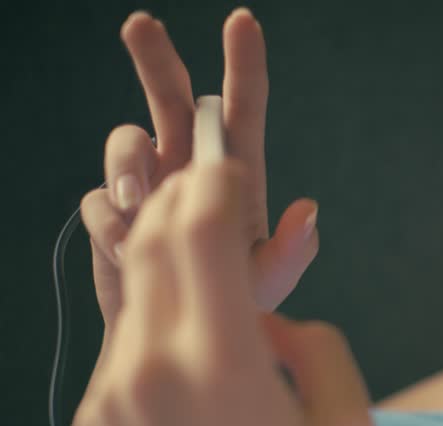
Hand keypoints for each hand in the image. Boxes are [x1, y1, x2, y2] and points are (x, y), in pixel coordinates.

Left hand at [69, 159, 371, 425]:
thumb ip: (318, 344)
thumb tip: (274, 314)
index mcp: (222, 368)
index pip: (199, 230)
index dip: (216, 182)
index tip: (233, 166)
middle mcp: (150, 369)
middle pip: (150, 237)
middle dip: (183, 197)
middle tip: (213, 184)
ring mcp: (110, 393)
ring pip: (131, 284)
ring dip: (168, 253)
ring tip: (210, 255)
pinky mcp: (92, 415)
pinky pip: (123, 335)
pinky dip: (157, 310)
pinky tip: (194, 335)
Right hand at [80, 9, 316, 339]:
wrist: (182, 342)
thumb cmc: (236, 308)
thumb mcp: (269, 282)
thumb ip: (292, 252)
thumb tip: (309, 212)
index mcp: (235, 175)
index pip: (239, 109)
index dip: (243, 64)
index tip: (242, 22)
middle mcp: (189, 170)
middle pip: (168, 99)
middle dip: (155, 59)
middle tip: (142, 25)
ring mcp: (149, 190)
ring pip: (126, 143)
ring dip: (129, 162)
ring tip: (142, 200)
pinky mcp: (115, 216)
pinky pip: (100, 200)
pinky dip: (113, 221)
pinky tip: (129, 250)